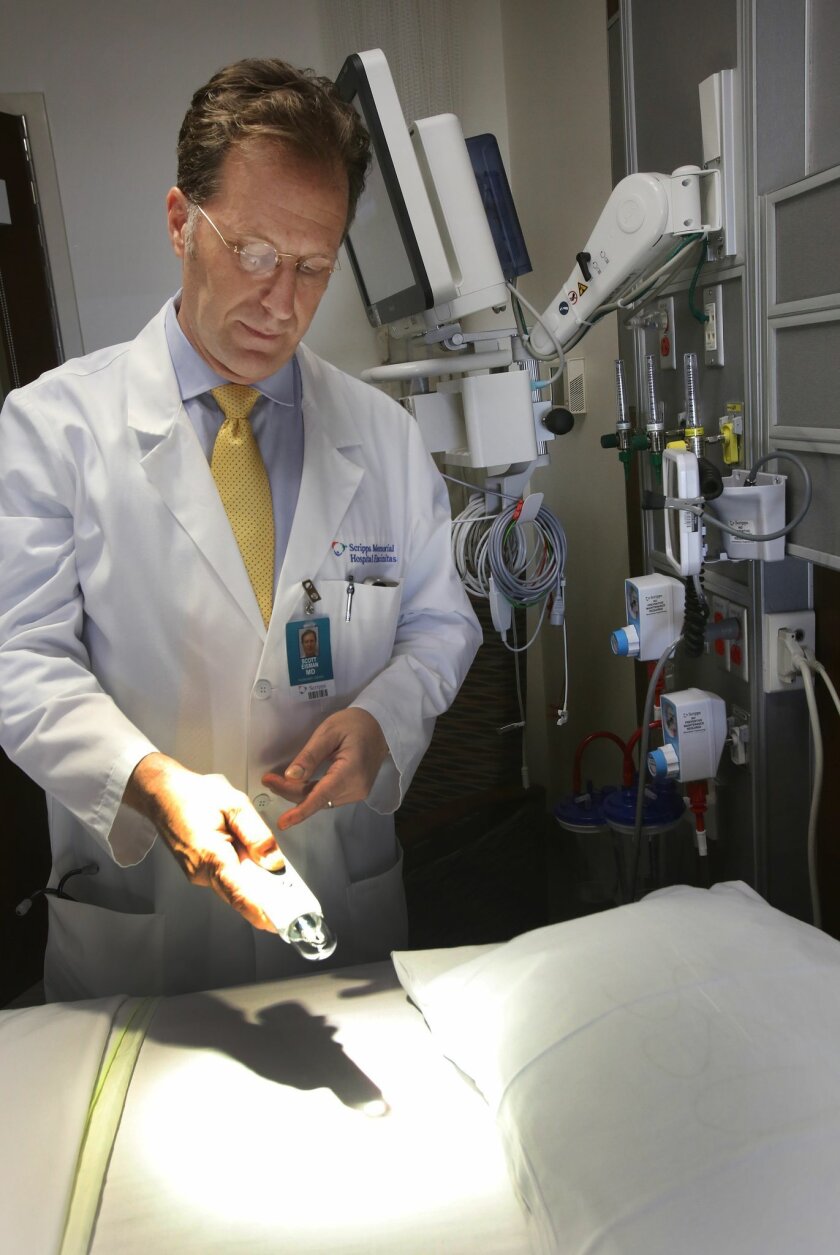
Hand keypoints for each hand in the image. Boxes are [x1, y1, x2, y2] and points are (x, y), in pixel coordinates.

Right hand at [124, 752, 285, 931]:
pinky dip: (242, 877)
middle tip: (290, 902)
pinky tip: (255, 867)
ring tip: (277, 880)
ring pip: (232, 887)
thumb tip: (273, 861)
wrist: (162, 793)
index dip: (259, 910)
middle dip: (265, 899)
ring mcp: (197, 873)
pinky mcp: (198, 870)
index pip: (238, 892)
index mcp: (210, 854)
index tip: (277, 922)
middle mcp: (201, 871)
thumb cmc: (194, 795)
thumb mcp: (234, 804)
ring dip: (255, 886)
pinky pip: (225, 879)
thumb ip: (256, 834)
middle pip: (238, 894)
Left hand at [262, 708, 387, 831]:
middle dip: (290, 792)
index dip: (300, 811)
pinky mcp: (355, 792)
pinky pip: (328, 797)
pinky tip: (298, 784)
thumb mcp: (328, 732)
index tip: (282, 822)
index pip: (321, 796)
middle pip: (316, 799)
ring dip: (298, 793)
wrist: (380, 726)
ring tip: (277, 781)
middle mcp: (356, 788)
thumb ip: (309, 756)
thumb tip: (291, 776)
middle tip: (268, 779)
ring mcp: (357, 792)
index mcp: (351, 771)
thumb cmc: (354, 724)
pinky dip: (311, 793)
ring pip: (320, 800)